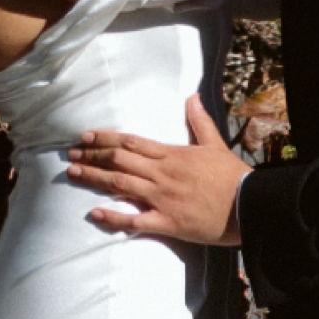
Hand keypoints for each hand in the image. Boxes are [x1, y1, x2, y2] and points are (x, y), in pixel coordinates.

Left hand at [73, 92, 249, 249]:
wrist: (248, 206)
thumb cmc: (232, 177)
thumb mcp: (215, 144)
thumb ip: (199, 121)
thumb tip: (191, 96)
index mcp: (172, 154)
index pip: (131, 142)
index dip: (105, 138)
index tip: (85, 136)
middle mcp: (162, 174)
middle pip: (119, 160)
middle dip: (92, 156)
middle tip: (70, 154)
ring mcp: (162, 198)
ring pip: (121, 184)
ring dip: (94, 178)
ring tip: (73, 173)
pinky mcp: (167, 222)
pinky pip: (135, 220)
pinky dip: (113, 216)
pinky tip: (94, 213)